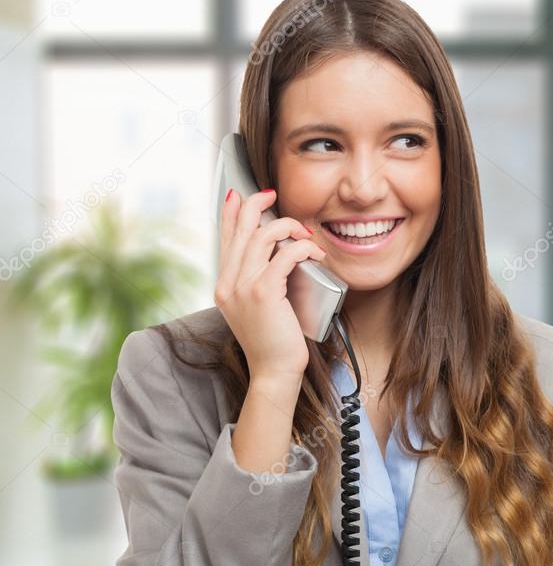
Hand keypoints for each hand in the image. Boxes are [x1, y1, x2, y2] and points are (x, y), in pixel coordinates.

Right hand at [214, 187, 324, 386]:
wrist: (274, 371)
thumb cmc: (274, 341)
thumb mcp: (258, 307)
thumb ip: (259, 280)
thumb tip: (278, 253)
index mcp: (225, 284)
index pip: (224, 237)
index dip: (231, 211)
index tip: (243, 195)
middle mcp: (228, 283)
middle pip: (239, 228)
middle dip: (255, 203)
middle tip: (273, 195)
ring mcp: (243, 288)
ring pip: (261, 236)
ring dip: (287, 227)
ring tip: (305, 235)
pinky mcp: (263, 293)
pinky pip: (283, 256)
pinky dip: (302, 248)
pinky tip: (314, 253)